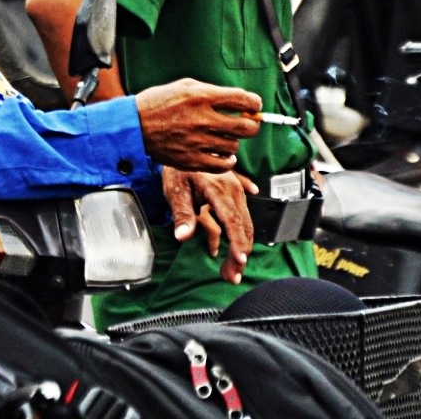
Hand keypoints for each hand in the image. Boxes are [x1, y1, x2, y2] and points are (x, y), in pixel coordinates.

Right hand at [134, 79, 262, 171]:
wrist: (134, 125)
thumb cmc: (158, 103)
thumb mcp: (185, 86)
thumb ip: (212, 92)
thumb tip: (237, 100)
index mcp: (202, 97)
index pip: (243, 99)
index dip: (254, 103)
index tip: (254, 105)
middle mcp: (203, 119)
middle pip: (246, 127)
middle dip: (252, 124)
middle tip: (247, 123)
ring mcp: (198, 142)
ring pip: (234, 146)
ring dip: (233, 141)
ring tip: (223, 137)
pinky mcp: (192, 160)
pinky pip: (222, 165)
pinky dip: (226, 161)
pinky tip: (221, 154)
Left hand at [161, 168, 257, 282]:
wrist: (184, 145)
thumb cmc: (178, 167)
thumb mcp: (176, 190)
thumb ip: (182, 214)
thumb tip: (183, 236)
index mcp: (220, 190)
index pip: (233, 221)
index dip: (238, 243)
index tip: (240, 261)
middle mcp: (233, 190)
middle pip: (243, 227)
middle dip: (240, 254)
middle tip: (232, 276)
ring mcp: (237, 189)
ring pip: (244, 222)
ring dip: (239, 246)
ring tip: (231, 268)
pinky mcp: (235, 190)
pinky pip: (242, 214)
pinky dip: (238, 232)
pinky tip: (234, 244)